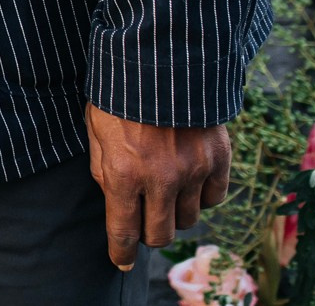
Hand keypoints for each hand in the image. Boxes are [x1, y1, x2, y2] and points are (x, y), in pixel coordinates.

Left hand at [86, 104, 231, 269]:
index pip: (123, 231)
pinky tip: (189, 182)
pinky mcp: (219, 159)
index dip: (121, 252)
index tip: (121, 261)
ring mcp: (194, 171)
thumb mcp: (95, 126)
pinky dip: (201, 197)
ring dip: (174, 214)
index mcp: (124, 173)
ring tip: (165, 194)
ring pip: (188, 220)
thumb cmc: (120, 89)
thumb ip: (102, 166)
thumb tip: (113, 196)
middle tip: (142, 221)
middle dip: (147, 233)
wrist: (162, 54)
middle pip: (159, 234)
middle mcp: (161, 179)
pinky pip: (213, 199)